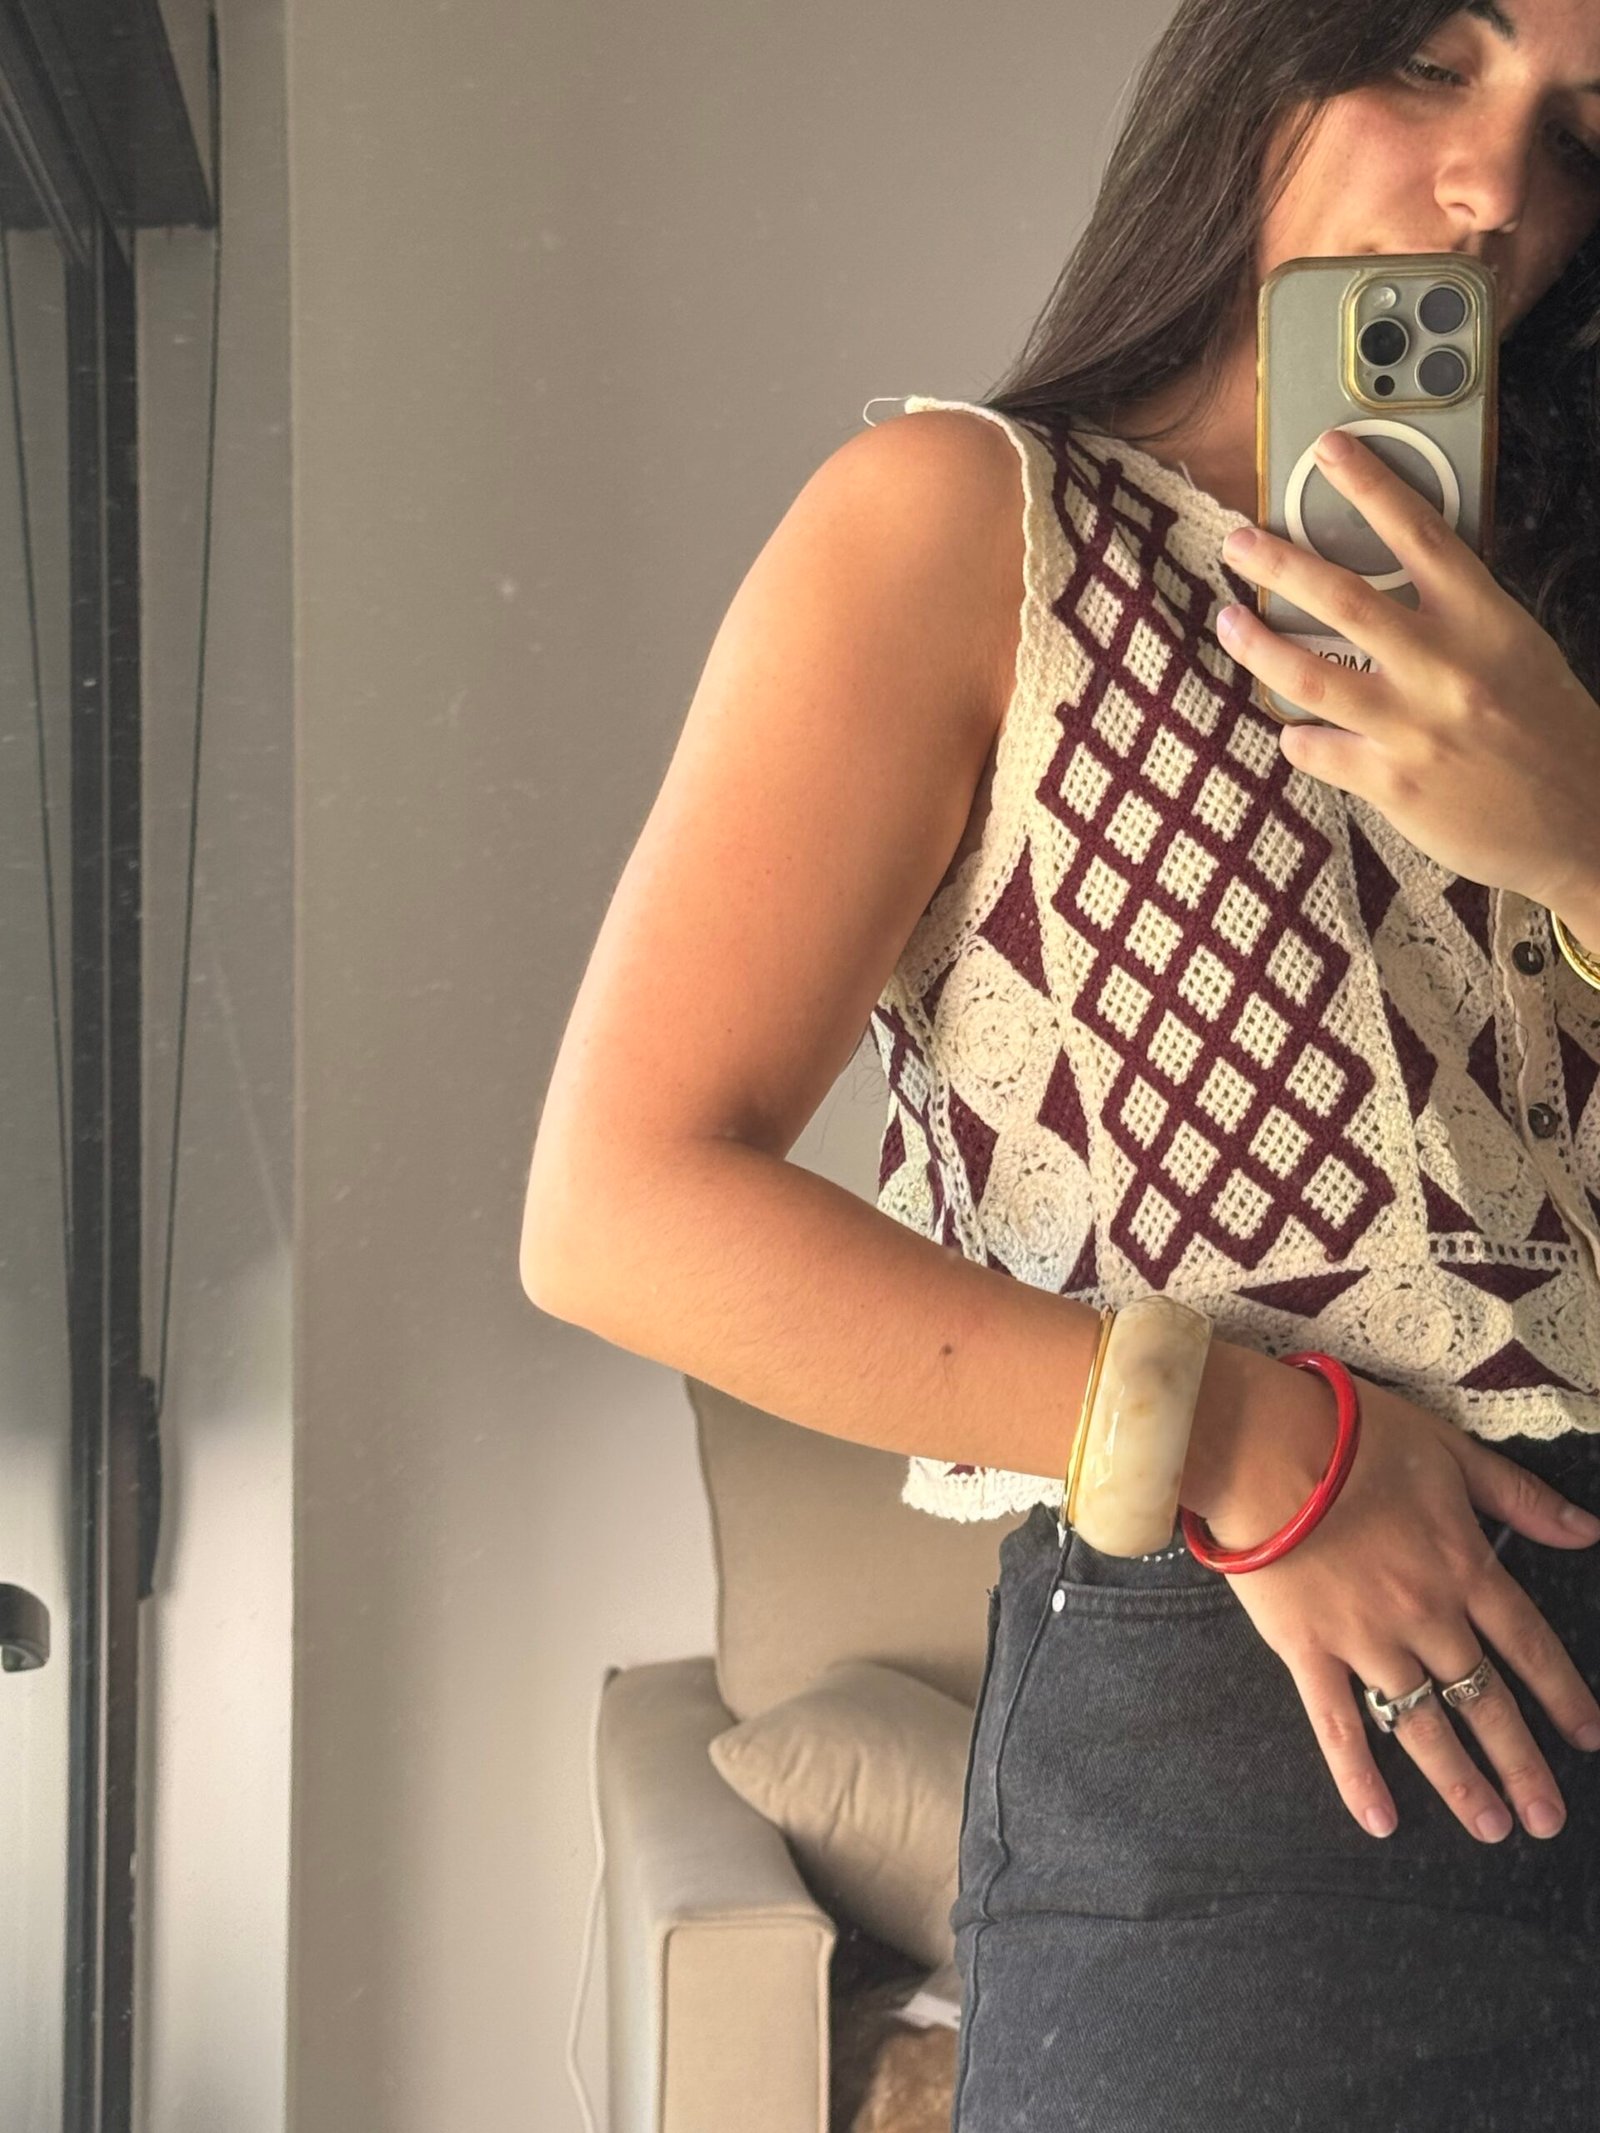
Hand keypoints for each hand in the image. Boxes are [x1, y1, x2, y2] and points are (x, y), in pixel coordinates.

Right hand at [1203, 1368, 1599, 1843]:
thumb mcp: (1450, 1450)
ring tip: (1493, 1828)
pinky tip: (1382, 1821)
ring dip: (1462, 1783)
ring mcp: (1365, 1638)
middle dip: (1522, 1763)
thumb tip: (1589, 1530)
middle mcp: (1425, 1615)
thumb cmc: (1353, 1434)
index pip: (1527, 1643)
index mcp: (1462, 1565)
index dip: (1563, 1692)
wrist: (1264, 1441)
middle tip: (1547, 1818)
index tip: (1590, 1737)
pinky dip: (1359, 1778)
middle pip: (1485, 1700)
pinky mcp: (1306, 1649)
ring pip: (1424, 1724)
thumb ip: (1518, 1497)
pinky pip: (1337, 1725)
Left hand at [1215, 427, 1599, 919]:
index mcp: (1485, 621)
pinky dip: (1297, 737)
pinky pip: (1317, 750)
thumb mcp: (1515, 651)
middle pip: (1343, 599)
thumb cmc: (1547, 730)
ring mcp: (1415, 728)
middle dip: (1279, 563)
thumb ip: (1456, 617)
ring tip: (1230, 623)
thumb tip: (1388, 583)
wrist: (1582, 821)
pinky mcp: (1392, 785)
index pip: (1421, 534)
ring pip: (1310, 676)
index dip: (1370, 485)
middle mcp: (1446, 668)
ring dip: (1259, 646)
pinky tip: (1294, 729)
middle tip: (1238, 542)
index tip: (1329, 450)